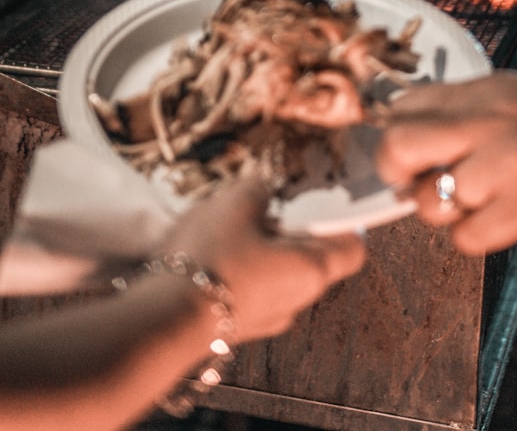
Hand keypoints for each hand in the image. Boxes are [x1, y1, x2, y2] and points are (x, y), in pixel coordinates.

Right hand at [167, 171, 365, 340]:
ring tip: (233, 225)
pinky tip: (214, 252)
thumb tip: (264, 190)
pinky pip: (252, 291)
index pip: (352, 248)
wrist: (165, 320)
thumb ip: (258, 190)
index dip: (344, 221)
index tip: (325, 201)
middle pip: (313, 259)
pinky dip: (243, 270)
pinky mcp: (239, 327)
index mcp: (312, 270)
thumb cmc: (213, 258)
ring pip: (280, 275)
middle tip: (267, 206)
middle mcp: (297, 300)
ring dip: (264, 250)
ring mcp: (268, 319)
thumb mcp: (237, 204)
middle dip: (292, 230)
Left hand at [376, 72, 516, 254]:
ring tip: (474, 202)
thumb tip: (411, 127)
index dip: (391, 128)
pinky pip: (465, 237)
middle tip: (413, 180)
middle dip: (394, 170)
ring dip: (442, 210)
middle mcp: (487, 123)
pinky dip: (473, 236)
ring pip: (429, 201)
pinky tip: (498, 220)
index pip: (405, 103)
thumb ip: (467, 108)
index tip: (401, 148)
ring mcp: (504, 167)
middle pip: (397, 146)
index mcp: (484, 90)